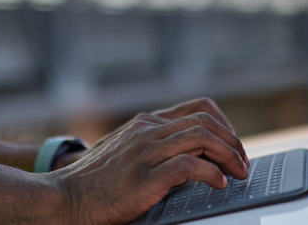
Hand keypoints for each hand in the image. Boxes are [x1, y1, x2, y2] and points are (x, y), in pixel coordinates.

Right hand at [54, 98, 248, 224]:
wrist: (64, 198)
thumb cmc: (95, 183)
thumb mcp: (126, 153)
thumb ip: (153, 147)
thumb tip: (191, 157)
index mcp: (145, 123)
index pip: (198, 108)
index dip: (224, 125)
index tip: (233, 145)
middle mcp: (147, 130)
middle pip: (205, 121)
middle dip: (232, 142)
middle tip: (243, 163)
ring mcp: (145, 151)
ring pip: (202, 137)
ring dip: (228, 155)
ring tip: (238, 173)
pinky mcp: (144, 176)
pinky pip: (189, 165)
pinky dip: (211, 173)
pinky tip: (219, 184)